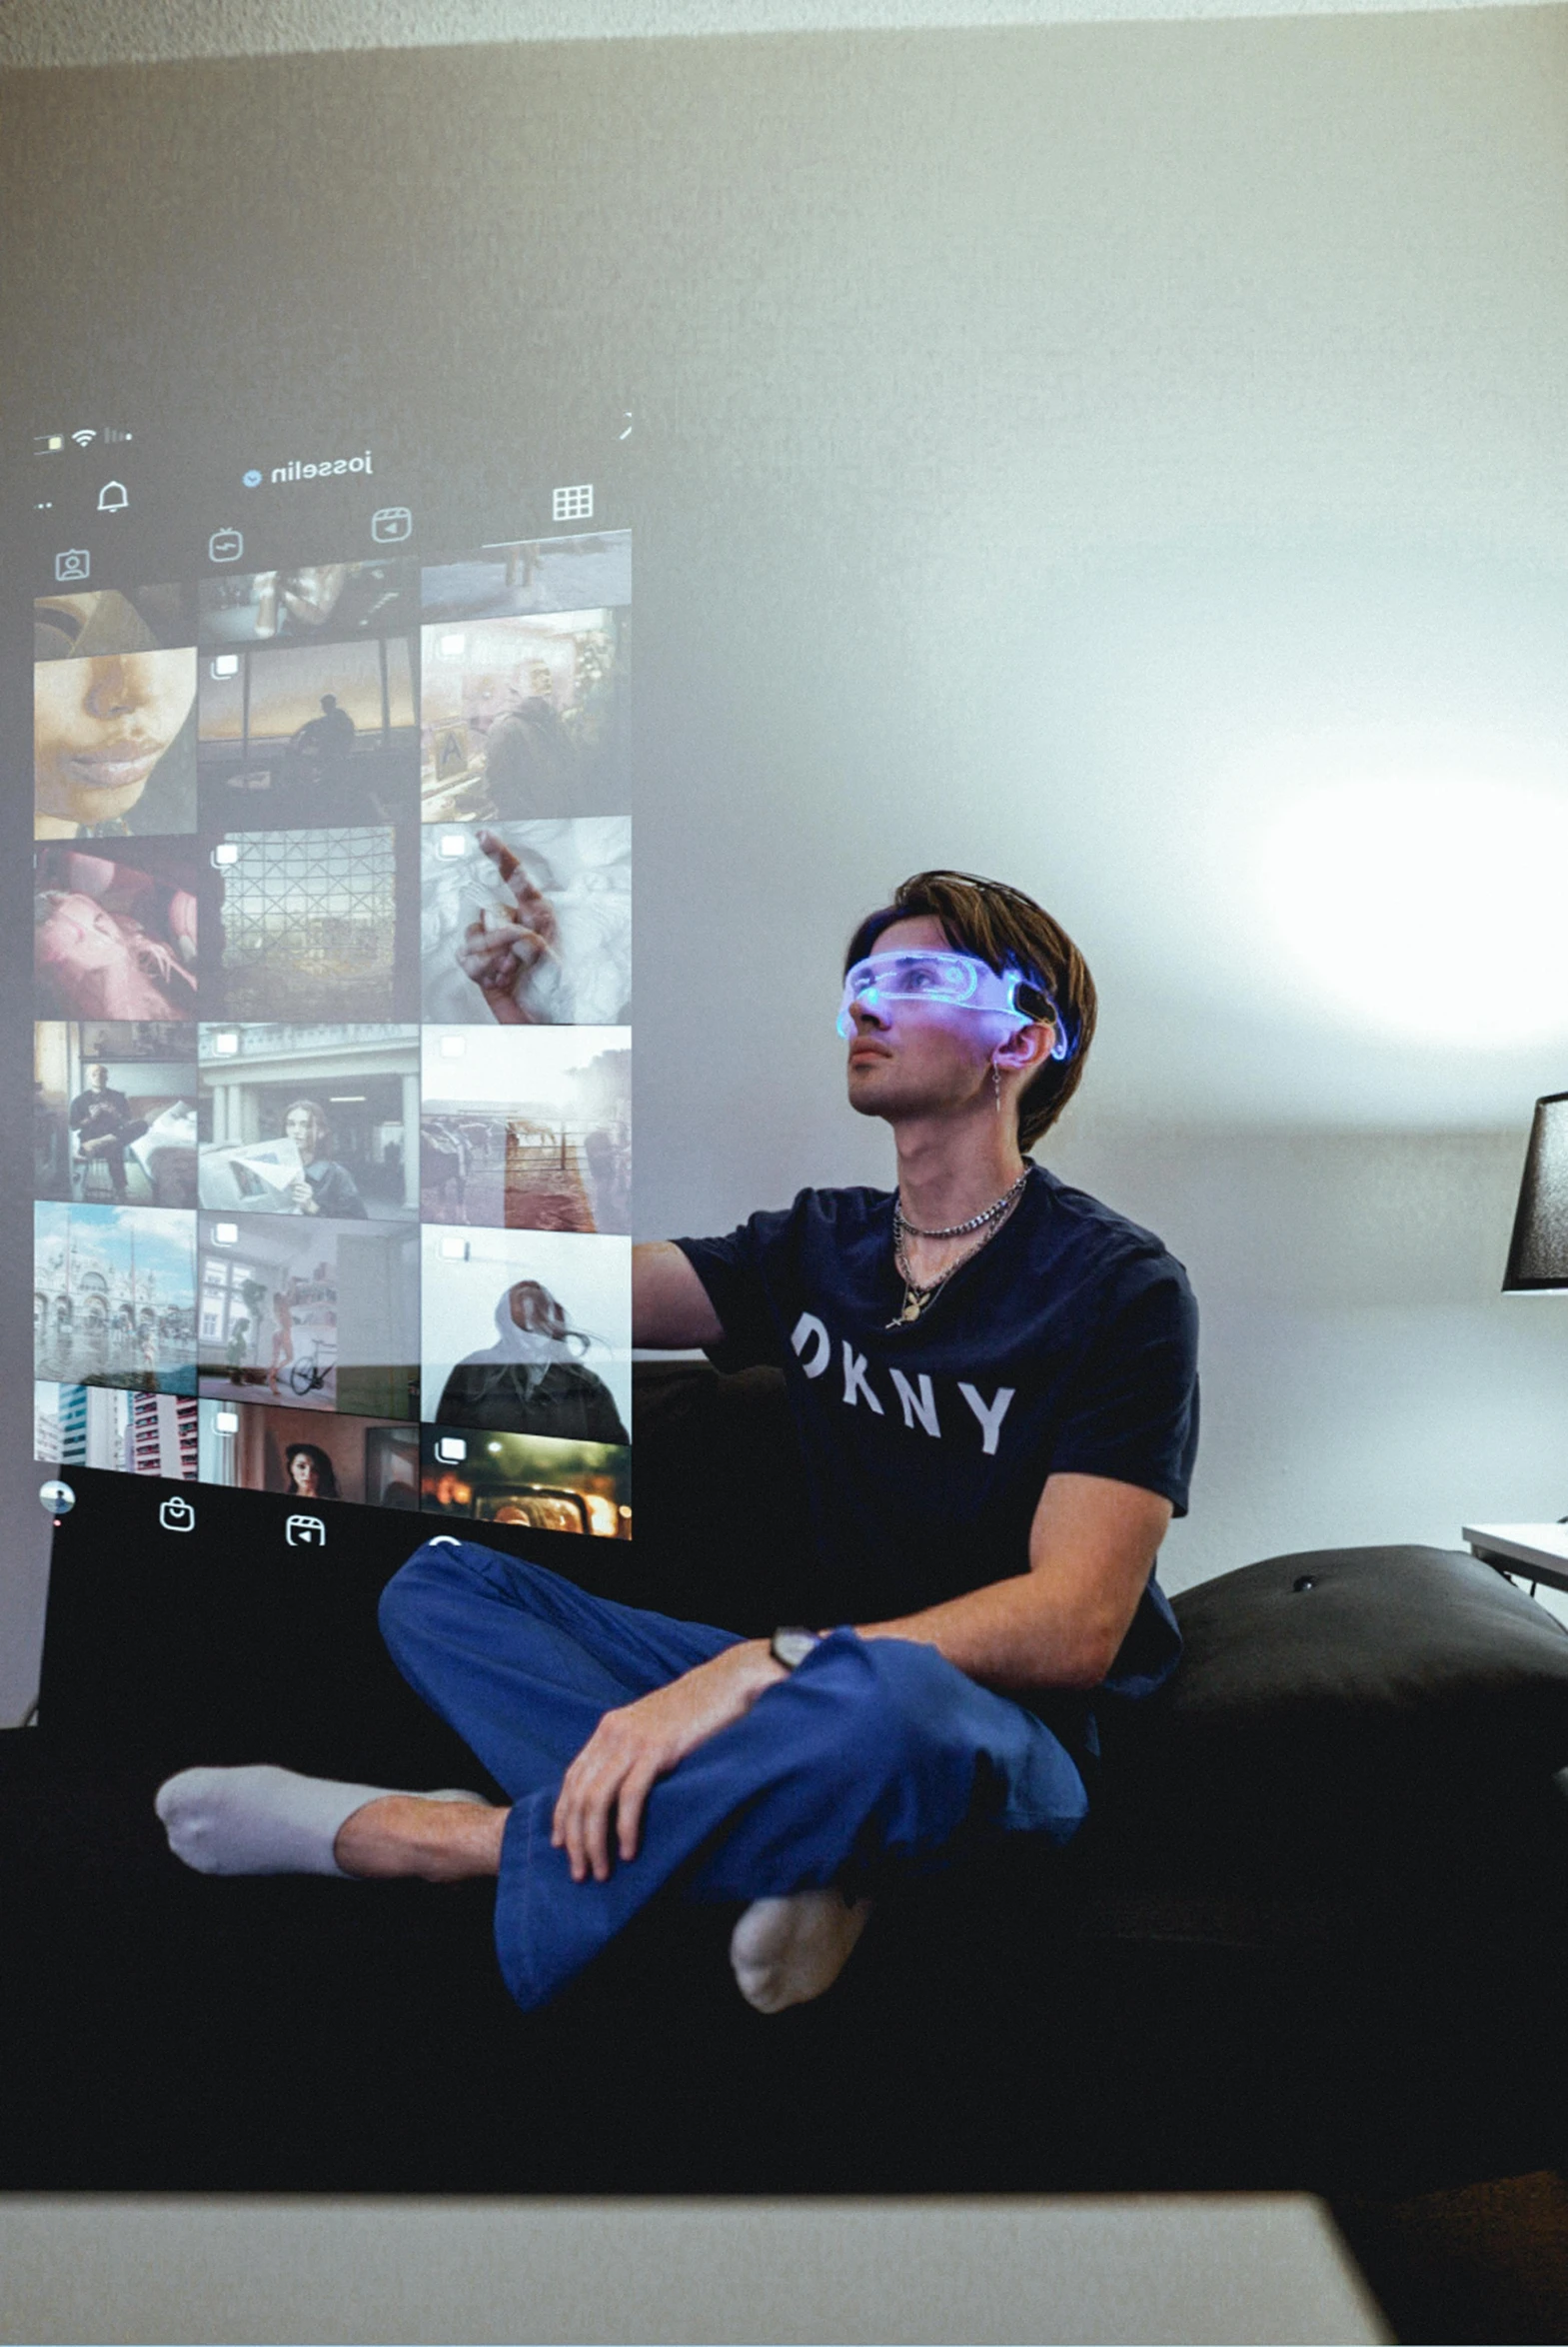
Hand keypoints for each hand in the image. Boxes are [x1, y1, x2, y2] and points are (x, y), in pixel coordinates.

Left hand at [288, 1177, 316, 1212]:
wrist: (308, 1205)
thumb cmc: (304, 1195)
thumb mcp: (304, 1189)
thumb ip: (299, 1185)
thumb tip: (290, 1181)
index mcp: (309, 1187)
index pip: (301, 1182)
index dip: (295, 1182)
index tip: (290, 1184)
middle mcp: (309, 1191)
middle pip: (297, 1187)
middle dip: (293, 1188)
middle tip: (291, 1190)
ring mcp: (307, 1196)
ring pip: (295, 1192)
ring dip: (293, 1193)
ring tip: (293, 1194)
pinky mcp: (304, 1201)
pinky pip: (295, 1198)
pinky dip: (294, 1198)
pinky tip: (294, 1198)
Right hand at [454, 829, 559, 1025]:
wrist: (540, 1026)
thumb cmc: (555, 997)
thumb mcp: (553, 967)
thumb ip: (534, 945)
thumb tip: (512, 931)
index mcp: (538, 916)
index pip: (516, 879)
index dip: (499, 856)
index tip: (482, 836)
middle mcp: (514, 924)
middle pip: (488, 912)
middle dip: (498, 942)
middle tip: (515, 964)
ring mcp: (495, 942)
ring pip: (471, 935)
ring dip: (488, 960)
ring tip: (508, 975)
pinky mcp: (479, 962)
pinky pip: (464, 957)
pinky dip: (478, 973)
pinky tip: (496, 983)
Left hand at [552, 1641, 779, 1881]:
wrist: (725, 1683)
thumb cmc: (696, 1713)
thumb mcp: (653, 1729)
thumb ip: (633, 1753)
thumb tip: (621, 1793)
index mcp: (608, 1728)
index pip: (572, 1778)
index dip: (562, 1815)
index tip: (561, 1845)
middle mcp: (613, 1733)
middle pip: (579, 1795)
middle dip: (575, 1839)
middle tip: (581, 1873)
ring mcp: (633, 1740)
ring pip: (597, 1799)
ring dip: (594, 1842)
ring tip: (602, 1871)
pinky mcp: (657, 1749)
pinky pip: (630, 1796)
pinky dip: (625, 1828)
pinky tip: (629, 1851)